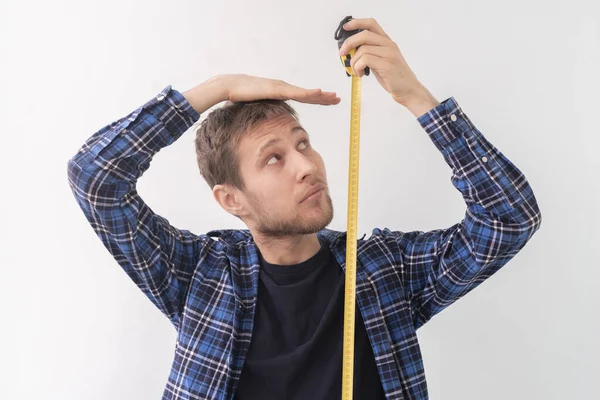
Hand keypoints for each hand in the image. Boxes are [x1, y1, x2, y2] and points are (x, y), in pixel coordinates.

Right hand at [219, 74, 340, 104]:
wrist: (230, 86)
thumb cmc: (241, 96)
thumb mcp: (258, 107)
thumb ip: (266, 113)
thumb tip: (269, 124)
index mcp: (281, 92)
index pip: (303, 96)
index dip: (317, 99)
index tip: (329, 100)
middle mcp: (284, 88)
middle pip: (308, 94)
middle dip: (324, 97)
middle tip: (338, 99)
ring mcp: (282, 87)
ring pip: (306, 93)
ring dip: (321, 95)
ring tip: (334, 97)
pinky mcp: (277, 89)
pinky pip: (296, 93)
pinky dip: (309, 93)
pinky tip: (320, 93)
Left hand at [338, 18, 429, 105]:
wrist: (408, 90)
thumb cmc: (392, 77)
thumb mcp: (381, 61)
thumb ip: (370, 53)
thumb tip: (351, 50)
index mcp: (387, 42)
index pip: (371, 24)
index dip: (357, 23)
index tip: (345, 27)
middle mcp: (389, 45)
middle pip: (364, 35)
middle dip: (349, 43)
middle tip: (341, 54)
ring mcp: (389, 54)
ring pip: (362, 50)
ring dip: (353, 62)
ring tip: (356, 71)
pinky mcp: (387, 65)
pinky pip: (365, 60)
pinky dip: (358, 67)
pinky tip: (360, 74)